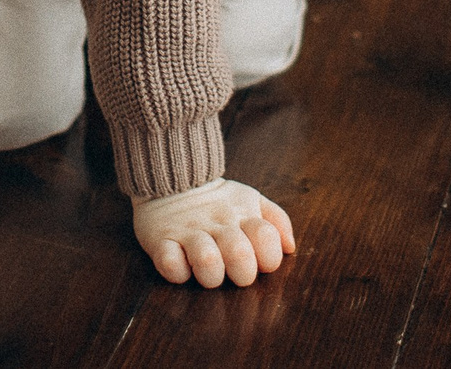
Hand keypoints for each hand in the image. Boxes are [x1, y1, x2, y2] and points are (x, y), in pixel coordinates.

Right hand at [131, 178, 295, 287]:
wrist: (170, 177)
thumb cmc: (216, 200)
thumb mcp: (250, 200)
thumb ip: (276, 220)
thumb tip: (289, 247)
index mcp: (242, 215)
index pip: (267, 238)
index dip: (268, 257)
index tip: (258, 260)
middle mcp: (218, 224)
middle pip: (240, 255)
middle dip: (242, 273)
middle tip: (233, 271)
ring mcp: (188, 231)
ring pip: (207, 261)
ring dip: (211, 274)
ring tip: (208, 270)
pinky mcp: (161, 239)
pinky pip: (170, 264)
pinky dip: (178, 271)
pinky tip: (181, 263)